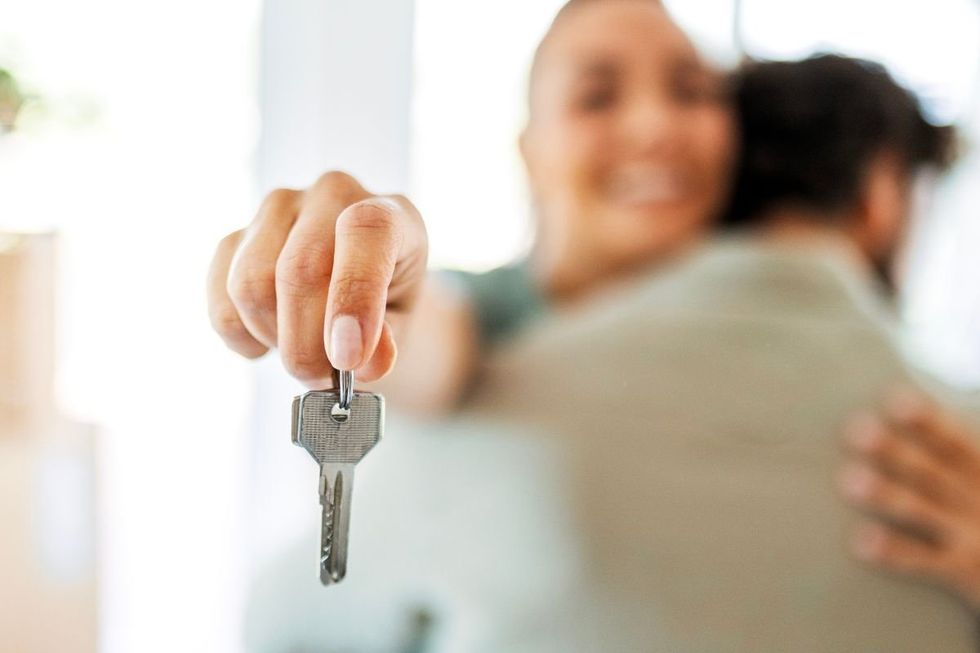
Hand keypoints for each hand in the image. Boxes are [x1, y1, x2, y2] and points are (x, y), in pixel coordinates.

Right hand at [207, 171, 427, 385]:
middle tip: (323, 379)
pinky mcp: (236, 237)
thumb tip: (365, 362)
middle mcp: (330, 196)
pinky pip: (221, 296)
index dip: (354, 296)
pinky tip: (271, 338)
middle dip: (306, 344)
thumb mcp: (404, 324)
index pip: (366, 230)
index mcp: (390, 211)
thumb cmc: (387, 305)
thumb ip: (389, 340)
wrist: (358, 294)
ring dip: (274, 340)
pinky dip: (242, 336)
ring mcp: (277, 209)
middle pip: (297, 269)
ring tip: (305, 353)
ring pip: (250, 285)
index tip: (349, 358)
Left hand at [838, 388, 979, 610]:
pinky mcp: (964, 569)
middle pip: (931, 470)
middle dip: (896, 452)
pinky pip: (925, 560)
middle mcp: (977, 497)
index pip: (953, 440)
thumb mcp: (976, 476)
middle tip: (857, 431)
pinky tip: (862, 543)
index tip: (895, 400)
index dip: (927, 421)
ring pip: (922, 510)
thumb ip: (951, 455)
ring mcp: (972, 534)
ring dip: (887, 495)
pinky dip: (895, 552)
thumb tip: (900, 402)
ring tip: (850, 480)